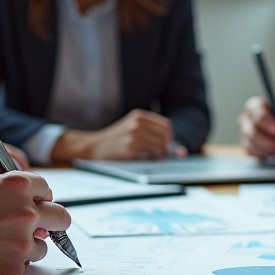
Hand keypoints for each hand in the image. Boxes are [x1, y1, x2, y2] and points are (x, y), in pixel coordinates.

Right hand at [0, 168, 71, 274]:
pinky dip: (11, 262)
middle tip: (39, 227)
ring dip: (27, 245)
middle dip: (50, 221)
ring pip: (42, 246)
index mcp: (18, 186)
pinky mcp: (13, 269)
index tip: (36, 204)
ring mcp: (21, 244)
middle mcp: (26, 214)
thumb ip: (5, 178)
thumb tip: (27, 185)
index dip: (39, 197)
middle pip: (60, 218)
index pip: (47, 190)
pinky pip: (24, 265)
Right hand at [50, 109, 177, 160]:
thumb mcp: (132, 128)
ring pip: (160, 146)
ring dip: (160, 155)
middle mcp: (136, 123)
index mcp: (138, 116)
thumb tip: (180, 151)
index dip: (169, 137)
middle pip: (165, 137)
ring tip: (152, 157)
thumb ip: (152, 134)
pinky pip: (151, 154)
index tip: (166, 145)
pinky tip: (145, 158)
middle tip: (160, 154)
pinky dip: (152, 158)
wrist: (94, 146)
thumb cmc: (116, 140)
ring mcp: (133, 135)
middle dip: (166, 148)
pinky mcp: (130, 148)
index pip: (165, 126)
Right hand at [238, 96, 274, 157]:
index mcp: (254, 106)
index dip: (266, 121)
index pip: (256, 112)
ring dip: (267, 148)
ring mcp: (243, 133)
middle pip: (251, 131)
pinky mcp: (245, 146)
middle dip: (267, 140)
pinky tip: (272, 151)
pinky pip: (252, 152)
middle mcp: (245, 119)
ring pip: (251, 143)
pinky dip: (263, 153)